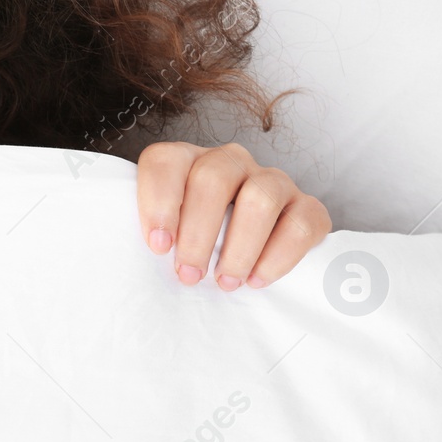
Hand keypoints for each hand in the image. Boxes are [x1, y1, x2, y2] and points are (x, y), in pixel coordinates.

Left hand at [136, 141, 330, 289]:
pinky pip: (301, 223)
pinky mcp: (307, 206)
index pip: (165, 161)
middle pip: (213, 179)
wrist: (254, 255)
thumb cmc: (197, 244)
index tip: (158, 246)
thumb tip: (134, 258)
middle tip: (188, 275)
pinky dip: (279, 256)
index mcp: (188, 161)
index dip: (158, 201)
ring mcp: (272, 180)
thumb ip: (155, 234)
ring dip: (239, 247)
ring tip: (225, 281)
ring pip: (260, 198)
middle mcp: (231, 162)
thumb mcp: (169, 234)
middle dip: (197, 233)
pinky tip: (258, 279)